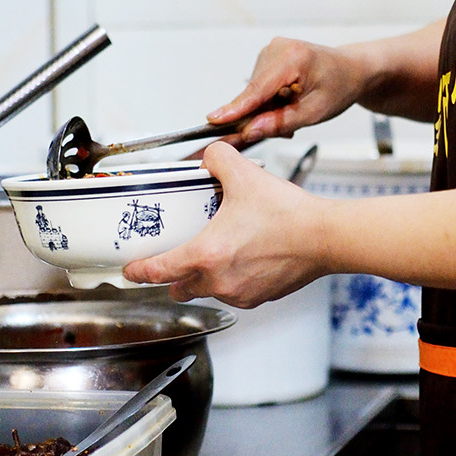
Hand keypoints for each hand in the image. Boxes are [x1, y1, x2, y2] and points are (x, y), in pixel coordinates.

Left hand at [123, 142, 329, 305]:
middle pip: (178, 289)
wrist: (325, 237)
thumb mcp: (245, 175)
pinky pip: (234, 293)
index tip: (130, 270)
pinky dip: (231, 280)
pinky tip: (243, 258)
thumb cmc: (289, 215)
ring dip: (203, 278)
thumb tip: (208, 157)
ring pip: (207, 291)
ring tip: (215, 253)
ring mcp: (240, 294)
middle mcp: (219, 281)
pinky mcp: (260, 298)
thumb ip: (217, 160)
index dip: (137, 272)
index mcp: (206, 255)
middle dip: (171, 278)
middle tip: (170, 260)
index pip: (157, 272)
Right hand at [207, 38, 367, 146]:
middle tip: (286, 129)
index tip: (214, 120)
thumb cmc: (340, 86)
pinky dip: (269, 99)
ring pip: (254, 91)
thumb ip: (280, 122)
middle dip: (262, 115)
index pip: (258, 89)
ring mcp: (271, 50)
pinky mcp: (268, 56)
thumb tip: (250, 131)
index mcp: (294, 58)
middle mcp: (278, 48)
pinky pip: (258, 85)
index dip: (236, 108)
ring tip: (293, 111)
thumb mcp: (315, 112)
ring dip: (267, 108)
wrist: (351, 69)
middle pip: (254, 92)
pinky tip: (287, 101)